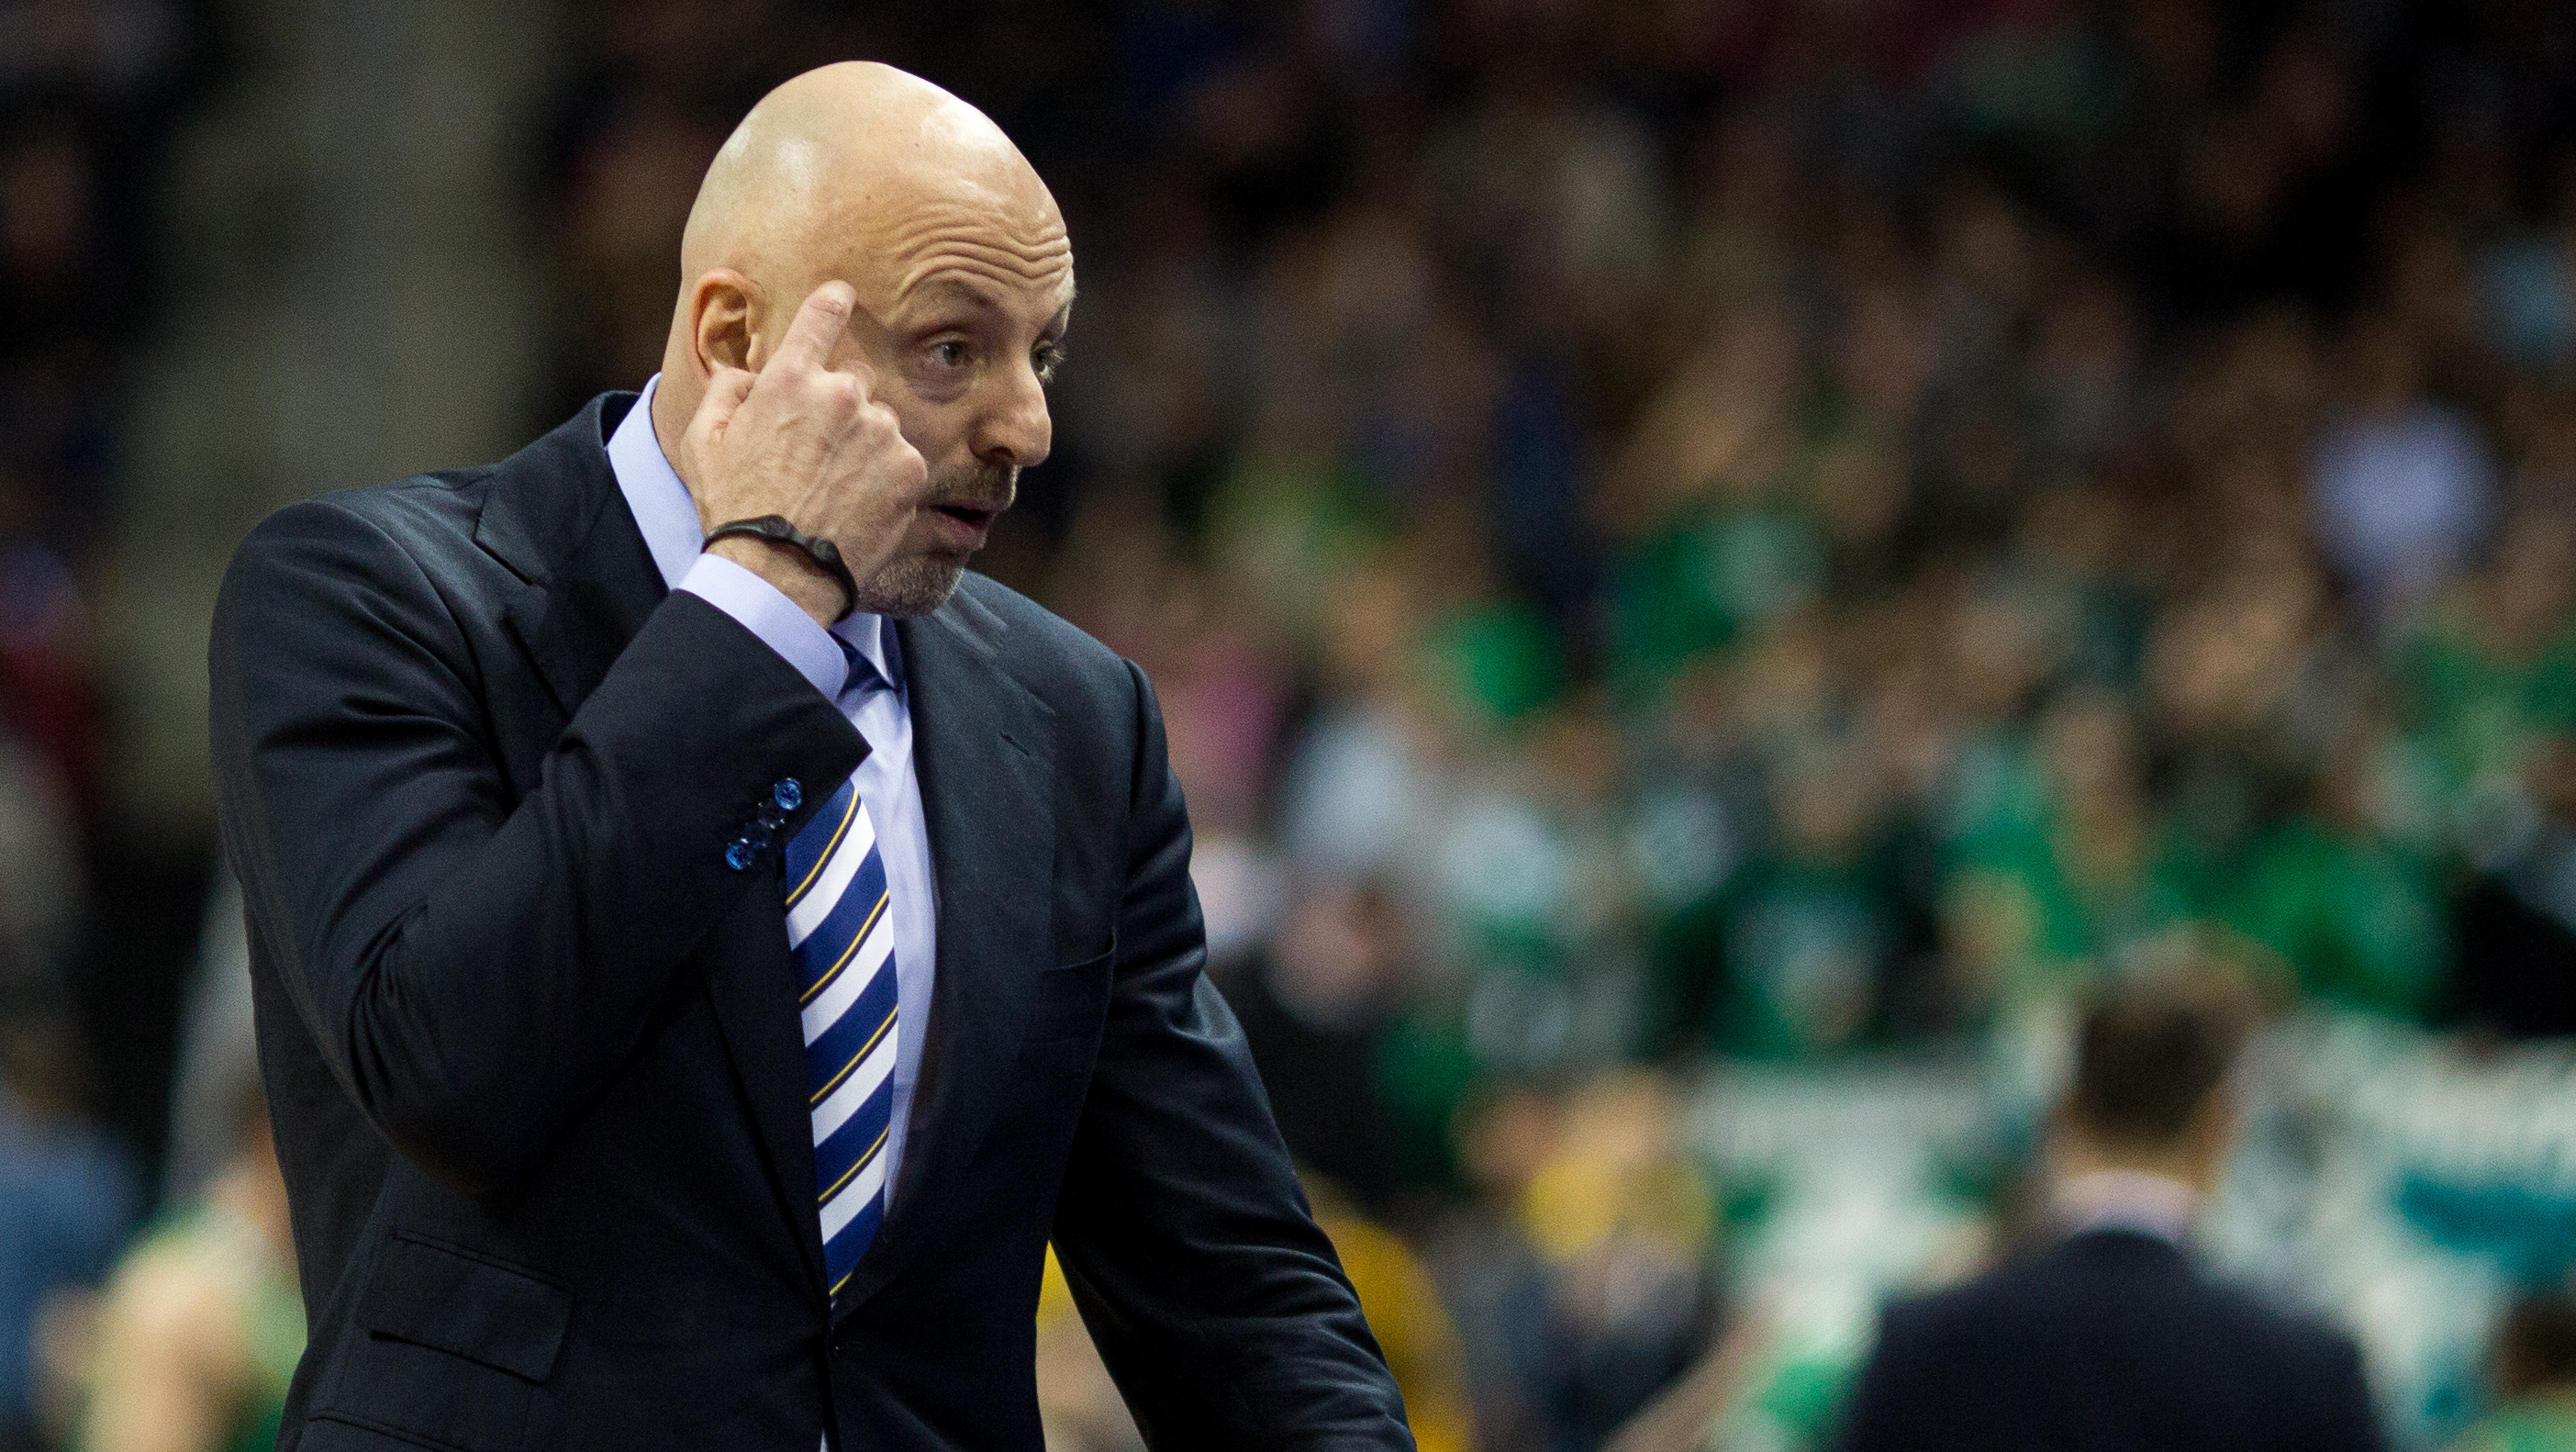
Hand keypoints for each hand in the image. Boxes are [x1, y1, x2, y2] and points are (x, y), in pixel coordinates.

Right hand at [672, 281, 927, 625]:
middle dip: (840, 406)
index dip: (834, 302)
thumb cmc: (735, 508)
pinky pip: (902, 460)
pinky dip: (887, 478)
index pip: (822, 315)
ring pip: (881, 424)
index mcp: (790, 378)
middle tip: (817, 452)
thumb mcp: (703, 441)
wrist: (779, 572)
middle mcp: (842, 394)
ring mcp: (880, 431)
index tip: (843, 296)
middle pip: (855, 380)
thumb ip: (728, 391)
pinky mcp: (909, 468)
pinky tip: (858, 505)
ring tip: (835, 488)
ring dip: (865, 445)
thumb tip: (751, 374)